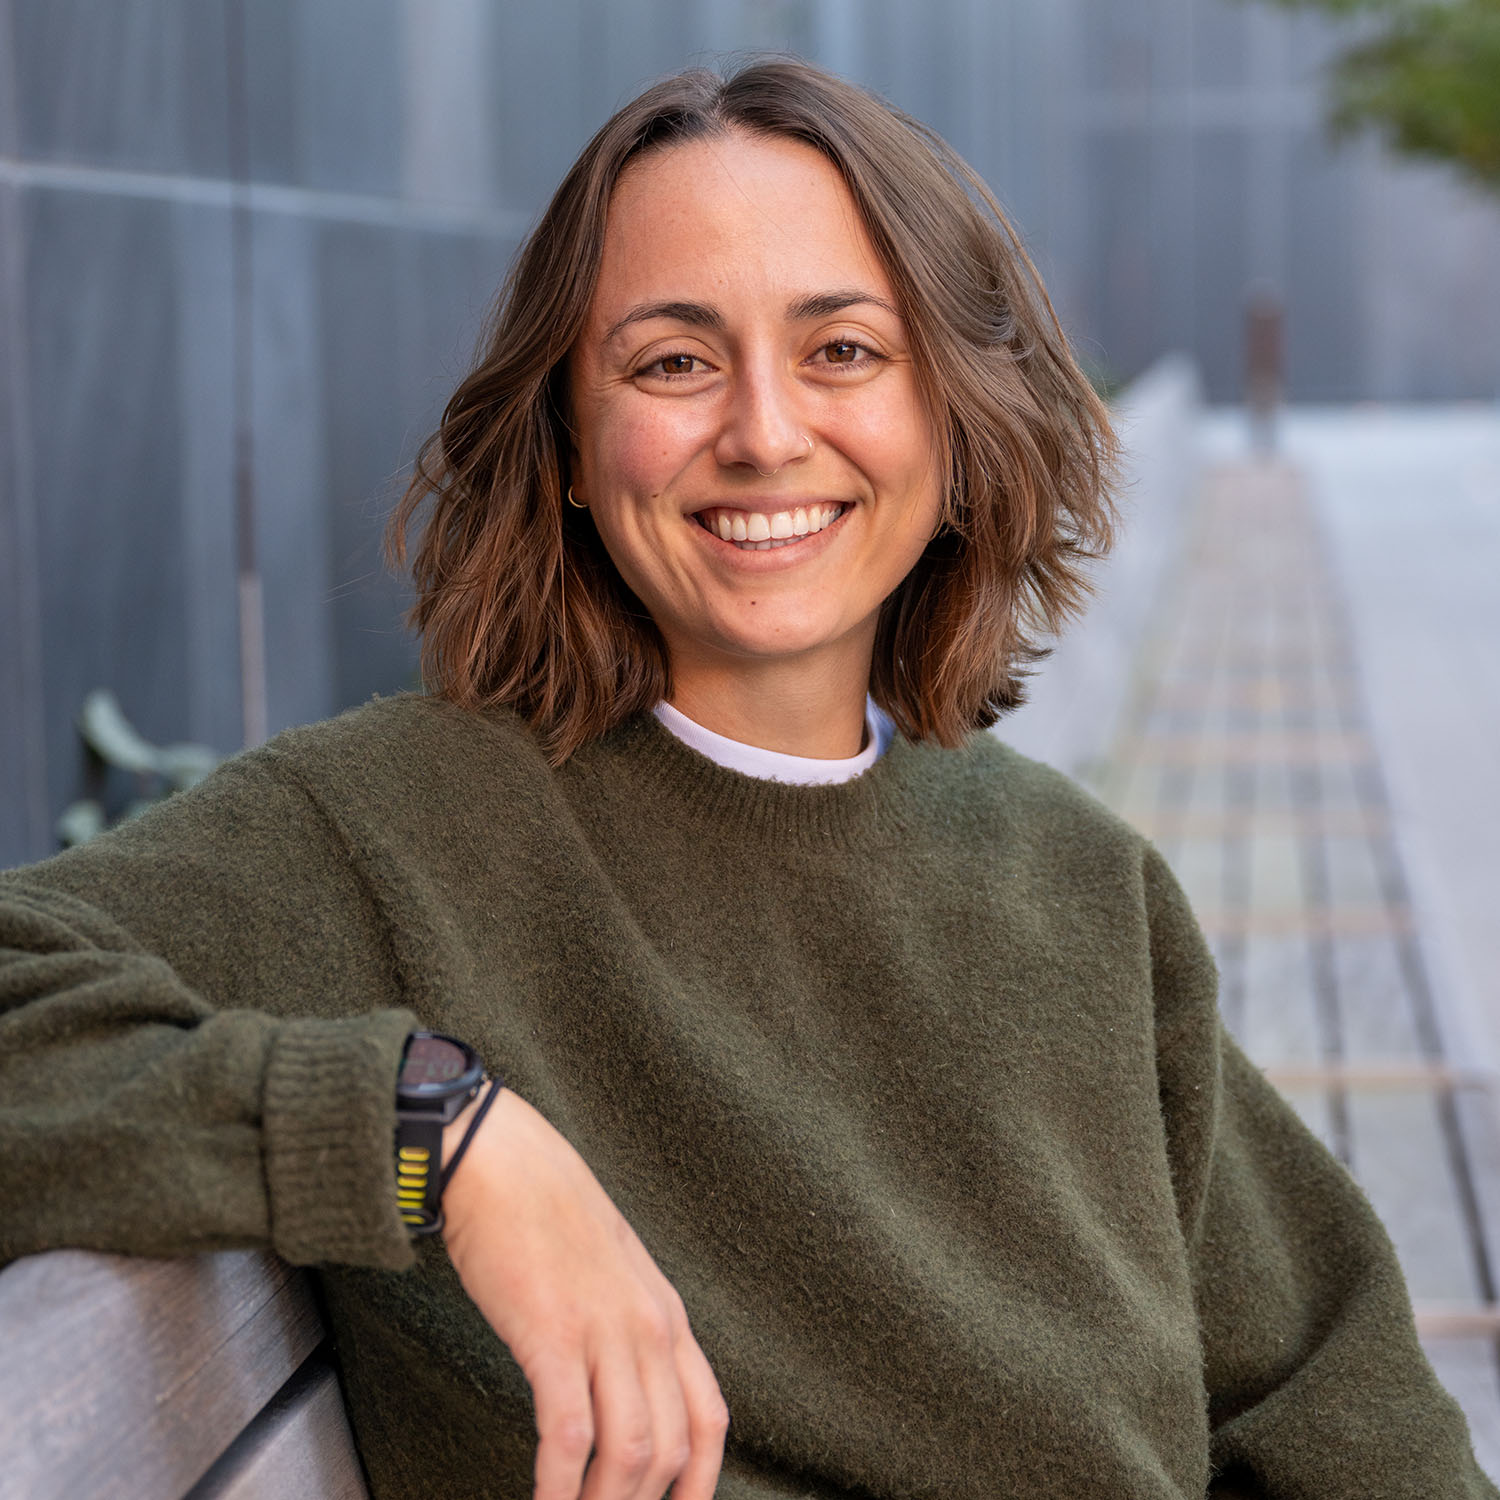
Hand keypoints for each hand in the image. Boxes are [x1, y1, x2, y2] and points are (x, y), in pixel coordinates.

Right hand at [440, 1087, 728, 1499]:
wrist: (502, 1160)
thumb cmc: (548, 1212)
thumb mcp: (615, 1269)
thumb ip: (628, 1325)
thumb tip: (625, 1390)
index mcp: (667, 1314)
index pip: (709, 1418)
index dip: (697, 1483)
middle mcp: (649, 1326)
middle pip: (670, 1448)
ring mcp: (604, 1330)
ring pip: (629, 1452)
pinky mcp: (552, 1334)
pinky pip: (568, 1433)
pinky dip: (558, 1485)